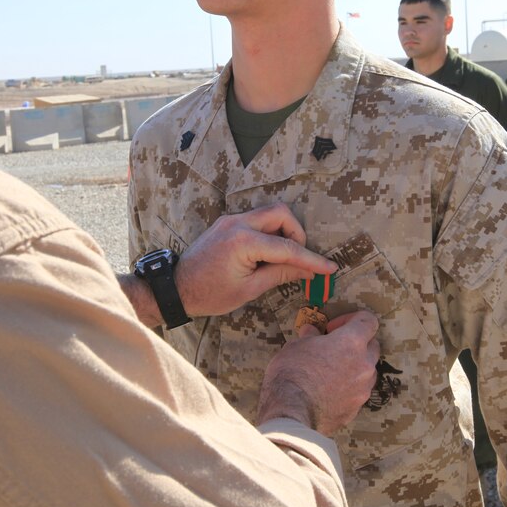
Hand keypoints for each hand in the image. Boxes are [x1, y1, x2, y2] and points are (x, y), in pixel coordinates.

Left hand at [176, 203, 337, 317]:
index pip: (287, 247)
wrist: (176, 288)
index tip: (329, 267)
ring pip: (269, 213)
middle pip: (280, 213)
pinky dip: (268, 232)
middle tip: (298, 257)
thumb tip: (307, 272)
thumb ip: (280, 274)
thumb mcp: (249, 289)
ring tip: (281, 258)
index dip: (311, 259)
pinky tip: (267, 254)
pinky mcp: (226, 222)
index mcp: (243, 242)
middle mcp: (237, 223)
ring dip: (282, 231)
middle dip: (296, 232)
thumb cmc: (210, 294)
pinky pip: (256, 219)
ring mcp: (230, 219)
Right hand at [257, 311, 379, 435]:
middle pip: (372, 346)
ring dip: (354, 366)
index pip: (368, 321)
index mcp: (351, 342)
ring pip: (367, 371)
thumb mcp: (296, 346)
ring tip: (332, 370)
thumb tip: (311, 332)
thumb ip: (310, 337)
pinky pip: (358, 391)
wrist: (291, 413)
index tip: (333, 327)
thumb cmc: (292, 374)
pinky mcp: (356, 408)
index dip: (352, 319)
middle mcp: (364, 364)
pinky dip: (348, 387)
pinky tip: (329, 390)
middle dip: (356, 343)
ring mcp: (362, 388)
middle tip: (333, 348)